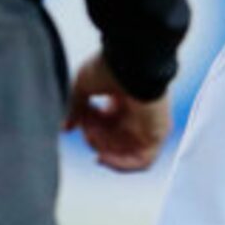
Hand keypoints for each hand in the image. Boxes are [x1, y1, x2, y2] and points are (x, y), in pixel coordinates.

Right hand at [67, 50, 171, 171]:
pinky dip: (121, 164)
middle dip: (94, 136)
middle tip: (86, 124)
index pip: (106, 124)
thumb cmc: (110, 67)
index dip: (89, 127)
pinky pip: (142, 161)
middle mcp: (138, 113)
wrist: (132, 61)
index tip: (79, 120)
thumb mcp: (83, 87)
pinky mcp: (159, 133)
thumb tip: (65, 128)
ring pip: (124, 151)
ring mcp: (150, 124)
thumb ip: (75, 108)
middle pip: (113, 139)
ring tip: (93, 134)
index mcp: (124, 99)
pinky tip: (102, 157)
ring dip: (102, 147)